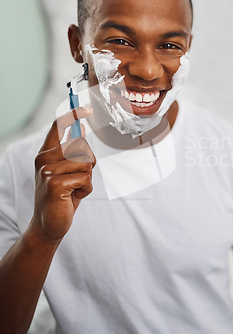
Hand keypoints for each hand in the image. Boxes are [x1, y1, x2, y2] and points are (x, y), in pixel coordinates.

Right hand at [32, 107, 95, 242]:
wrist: (48, 224)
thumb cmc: (61, 197)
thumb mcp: (67, 171)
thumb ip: (71, 152)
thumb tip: (80, 129)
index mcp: (46, 153)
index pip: (58, 126)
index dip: (73, 114)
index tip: (87, 109)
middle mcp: (44, 159)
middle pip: (81, 145)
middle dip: (88, 163)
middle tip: (78, 180)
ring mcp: (47, 170)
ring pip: (86, 162)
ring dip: (87, 179)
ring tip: (74, 189)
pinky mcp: (54, 183)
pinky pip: (85, 179)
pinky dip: (86, 189)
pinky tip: (73, 196)